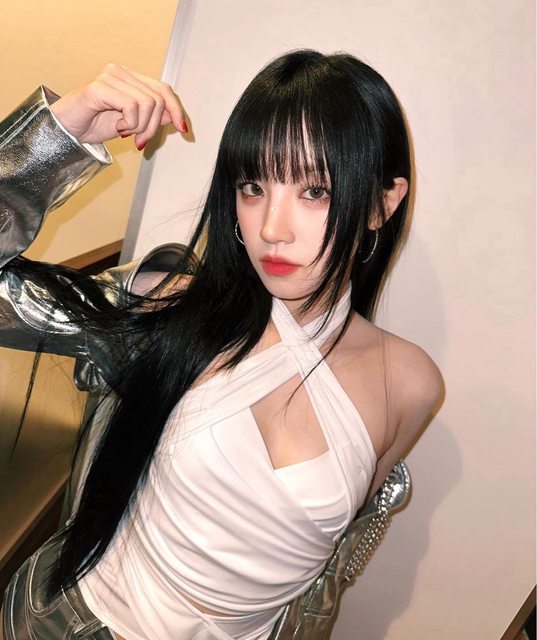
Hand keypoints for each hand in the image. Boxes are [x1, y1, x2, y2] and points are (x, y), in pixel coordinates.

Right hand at [50, 63, 186, 148]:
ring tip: (124, 132)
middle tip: (140, 141)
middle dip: (153, 127)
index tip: (183, 130)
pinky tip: (116, 127)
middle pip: (159, 99)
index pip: (164, 89)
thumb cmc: (95, 124)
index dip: (177, 109)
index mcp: (130, 77)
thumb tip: (174, 116)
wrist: (67, 130)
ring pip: (148, 104)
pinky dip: (129, 123)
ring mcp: (109, 76)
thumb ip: (152, 116)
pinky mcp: (99, 87)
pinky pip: (131, 107)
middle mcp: (121, 72)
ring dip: (140, 127)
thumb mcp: (132, 123)